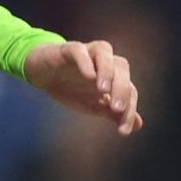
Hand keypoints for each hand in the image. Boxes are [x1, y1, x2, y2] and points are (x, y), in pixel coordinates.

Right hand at [24, 40, 141, 134]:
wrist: (42, 73)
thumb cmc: (70, 87)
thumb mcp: (92, 105)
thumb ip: (114, 113)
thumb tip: (138, 125)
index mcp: (113, 75)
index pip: (129, 89)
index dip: (129, 110)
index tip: (123, 131)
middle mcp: (103, 61)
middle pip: (121, 66)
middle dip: (122, 88)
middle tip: (116, 109)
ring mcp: (87, 52)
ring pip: (104, 51)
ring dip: (107, 70)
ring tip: (102, 90)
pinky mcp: (68, 49)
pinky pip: (79, 50)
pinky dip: (85, 61)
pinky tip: (87, 76)